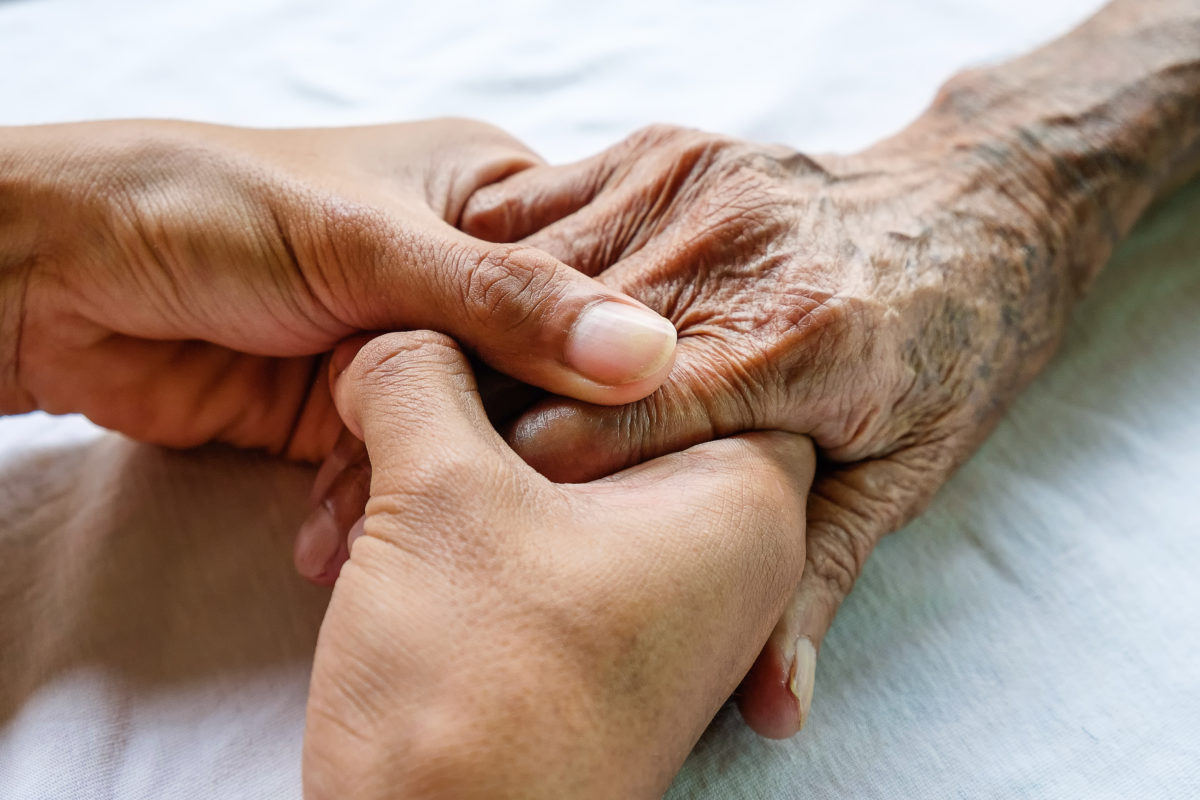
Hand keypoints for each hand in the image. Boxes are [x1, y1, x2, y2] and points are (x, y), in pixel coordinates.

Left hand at [0, 119, 676, 459]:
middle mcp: (458, 270)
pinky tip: (354, 532)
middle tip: (524, 494)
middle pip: (537, 367)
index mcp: (486, 195)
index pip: (592, 280)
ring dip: (438, 474)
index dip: (614, 352)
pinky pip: (405, 462)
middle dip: (518, 431)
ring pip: (472, 427)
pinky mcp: (356, 407)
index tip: (644, 426)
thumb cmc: (216, 209)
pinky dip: (381, 499)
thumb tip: (649, 355)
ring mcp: (408, 343)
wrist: (57, 275)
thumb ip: (509, 302)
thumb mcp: (374, 246)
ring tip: (412, 519)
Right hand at [302, 332, 813, 798]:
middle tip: (400, 368)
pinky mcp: (591, 632)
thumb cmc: (477, 693)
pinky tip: (365, 521)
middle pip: (607, 402)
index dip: (563, 308)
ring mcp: (659, 595)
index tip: (472, 296)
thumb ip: (421, 375)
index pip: (675, 344)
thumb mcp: (438, 499)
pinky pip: (531, 532)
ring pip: (554, 472)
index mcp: (740, 496)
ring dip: (450, 460)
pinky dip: (454, 514)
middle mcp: (724, 547)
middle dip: (488, 390)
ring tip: (358, 475)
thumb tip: (393, 334)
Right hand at [460, 122, 1078, 736]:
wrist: (974, 213)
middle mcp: (735, 254)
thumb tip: (770, 714)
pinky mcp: (667, 148)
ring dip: (461, 338)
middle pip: (548, 344)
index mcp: (794, 347)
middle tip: (408, 475)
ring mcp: (696, 186)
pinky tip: (469, 320)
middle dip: (469, 414)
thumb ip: (813, 584)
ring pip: (524, 271)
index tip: (467, 523)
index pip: (609, 423)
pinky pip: (535, 205)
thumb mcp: (897, 481)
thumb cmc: (943, 357)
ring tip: (411, 404)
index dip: (520, 481)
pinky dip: (489, 265)